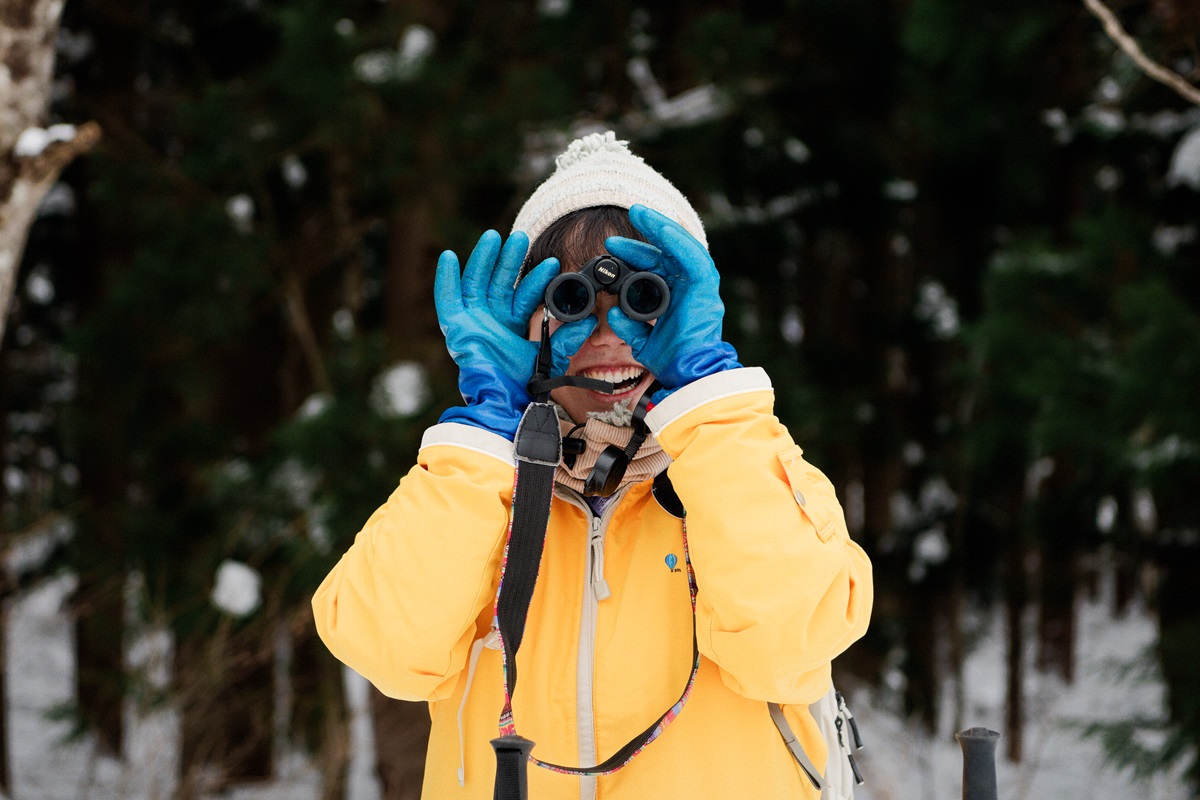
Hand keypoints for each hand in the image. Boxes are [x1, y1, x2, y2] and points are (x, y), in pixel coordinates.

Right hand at [435, 230, 595, 438]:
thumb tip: (591, 320)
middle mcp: (492, 319)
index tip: (553, 263)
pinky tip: (448, 256)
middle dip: (510, 259)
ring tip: (493, 237)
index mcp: (512, 324)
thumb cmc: (523, 383)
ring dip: (483, 259)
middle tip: (521, 237)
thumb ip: (567, 339)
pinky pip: (447, 299)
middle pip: (499, 282)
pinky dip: (445, 278)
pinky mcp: (455, 327)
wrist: (502, 397)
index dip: (536, 279)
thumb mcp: (549, 356)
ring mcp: (473, 321)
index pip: (525, 295)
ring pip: (477, 282)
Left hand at [604, 205, 739, 394]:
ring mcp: (698, 285)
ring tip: (639, 213)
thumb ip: (628, 326)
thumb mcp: (642, 340)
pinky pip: (692, 256)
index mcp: (674, 296)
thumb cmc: (671, 360)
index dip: (633, 254)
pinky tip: (661, 228)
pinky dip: (677, 240)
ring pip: (679, 246)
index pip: (654, 266)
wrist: (688, 373)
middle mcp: (687, 287)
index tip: (611, 247)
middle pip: (663, 253)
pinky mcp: (705, 286)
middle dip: (641, 237)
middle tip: (615, 233)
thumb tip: (612, 315)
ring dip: (659, 227)